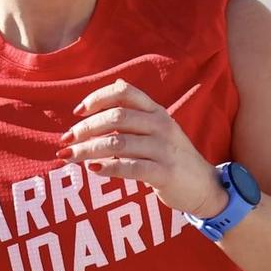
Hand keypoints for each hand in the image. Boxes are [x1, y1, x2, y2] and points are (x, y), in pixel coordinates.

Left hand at [60, 80, 223, 218]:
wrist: (204, 186)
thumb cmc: (173, 157)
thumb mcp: (160, 128)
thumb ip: (137, 111)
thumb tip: (116, 84)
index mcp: (157, 111)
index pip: (124, 92)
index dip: (97, 98)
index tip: (78, 112)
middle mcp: (161, 126)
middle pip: (116, 117)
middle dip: (85, 129)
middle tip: (66, 140)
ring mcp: (164, 149)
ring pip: (118, 143)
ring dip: (88, 150)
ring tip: (70, 157)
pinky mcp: (164, 173)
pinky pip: (130, 167)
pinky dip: (108, 167)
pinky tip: (93, 170)